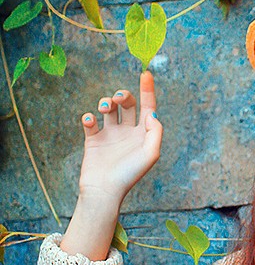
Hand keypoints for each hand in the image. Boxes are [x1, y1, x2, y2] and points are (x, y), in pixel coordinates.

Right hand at [77, 70, 162, 209]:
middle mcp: (127, 132)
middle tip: (119, 99)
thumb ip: (156, 132)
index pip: (147, 107)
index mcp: (143, 134)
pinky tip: (90, 121)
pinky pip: (90, 121)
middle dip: (124, 96)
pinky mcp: (93, 140)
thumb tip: (152, 114)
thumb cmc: (129, 175)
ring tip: (105, 108)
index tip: (146, 73)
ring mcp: (110, 135)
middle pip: (127, 104)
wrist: (104, 191)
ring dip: (106, 102)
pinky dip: (89, 116)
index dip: (148, 90)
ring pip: (108, 108)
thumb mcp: (151, 154)